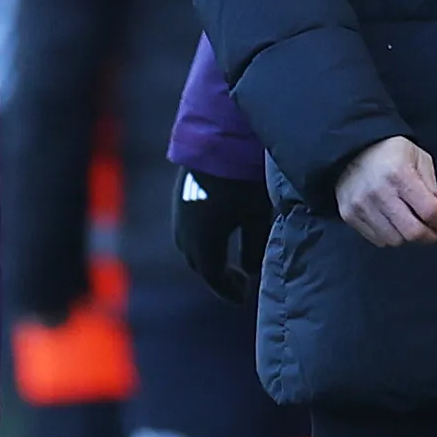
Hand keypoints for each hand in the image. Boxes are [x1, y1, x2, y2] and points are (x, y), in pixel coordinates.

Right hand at [174, 170, 271, 305]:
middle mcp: (186, 233)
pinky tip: (218, 235)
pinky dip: (202, 242)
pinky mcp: (180, 199)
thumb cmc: (243, 180)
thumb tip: (251, 269)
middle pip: (201, 265)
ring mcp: (179, 215)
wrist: (218, 139)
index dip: (229, 290)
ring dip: (209, 259)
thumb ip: (254, 246)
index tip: (243, 297)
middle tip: (240, 283)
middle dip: (219, 277)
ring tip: (229, 261)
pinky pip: (188, 232)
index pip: (214, 277)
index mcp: (204, 242)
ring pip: (192, 249)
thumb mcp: (256, 215)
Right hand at [335, 136, 436, 246]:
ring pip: (395, 240)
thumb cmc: (391, 153)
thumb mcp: (418, 157)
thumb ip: (430, 183)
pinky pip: (377, 239)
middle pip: (413, 231)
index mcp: (400, 174)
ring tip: (412, 225)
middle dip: (430, 236)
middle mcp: (379, 192)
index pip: (429, 210)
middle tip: (434, 232)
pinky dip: (390, 236)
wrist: (351, 148)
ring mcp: (362, 205)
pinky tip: (393, 223)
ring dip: (408, 237)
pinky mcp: (349, 214)